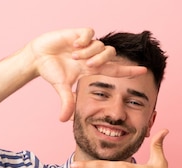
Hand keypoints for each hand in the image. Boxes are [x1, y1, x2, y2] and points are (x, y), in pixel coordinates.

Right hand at [26, 28, 146, 121]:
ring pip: (100, 45)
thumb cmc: (51, 71)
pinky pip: (90, 33)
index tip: (144, 71)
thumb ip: (66, 102)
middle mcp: (92, 55)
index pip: (115, 70)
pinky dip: (84, 40)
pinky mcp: (78, 33)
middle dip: (100, 60)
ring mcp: (86, 44)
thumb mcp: (61, 87)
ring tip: (74, 56)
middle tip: (85, 64)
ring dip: (88, 52)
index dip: (129, 71)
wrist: (38, 56)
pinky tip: (74, 45)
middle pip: (110, 54)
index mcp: (91, 68)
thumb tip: (63, 120)